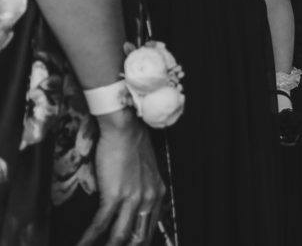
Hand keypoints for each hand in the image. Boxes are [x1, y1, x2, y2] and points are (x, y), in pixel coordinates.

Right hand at [78, 109, 164, 245]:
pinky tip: (81, 244)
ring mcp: (133, 198)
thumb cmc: (132, 144)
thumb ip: (143, 190)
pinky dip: (89, 238)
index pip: (150, 227)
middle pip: (138, 236)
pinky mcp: (115, 195)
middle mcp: (149, 198)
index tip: (128, 245)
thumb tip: (131, 205)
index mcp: (157, 193)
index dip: (138, 241)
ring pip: (120, 235)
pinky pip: (101, 224)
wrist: (125, 129)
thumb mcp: (146, 171)